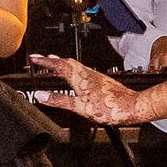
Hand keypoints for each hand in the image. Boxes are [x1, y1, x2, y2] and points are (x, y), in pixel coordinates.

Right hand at [31, 54, 155, 125]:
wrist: (132, 106)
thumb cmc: (110, 108)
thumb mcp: (79, 107)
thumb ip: (59, 100)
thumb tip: (41, 95)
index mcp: (80, 79)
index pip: (59, 66)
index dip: (45, 62)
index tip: (34, 58)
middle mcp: (88, 74)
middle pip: (67, 62)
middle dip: (52, 60)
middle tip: (41, 59)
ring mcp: (96, 76)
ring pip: (76, 66)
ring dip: (63, 64)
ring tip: (54, 64)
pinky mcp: (102, 81)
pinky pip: (83, 71)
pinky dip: (73, 70)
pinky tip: (76, 76)